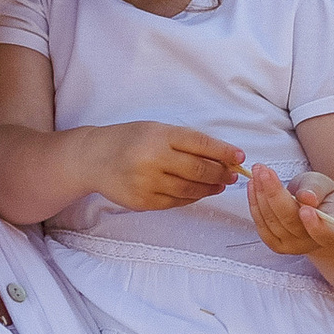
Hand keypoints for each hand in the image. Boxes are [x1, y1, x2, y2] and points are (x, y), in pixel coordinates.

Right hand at [94, 121, 243, 210]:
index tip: (240, 157)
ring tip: (219, 185)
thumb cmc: (130, 141)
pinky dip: (192, 198)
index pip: (201, 144)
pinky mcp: (143, 201)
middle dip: (221, 174)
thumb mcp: (157, 130)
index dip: (224, 152)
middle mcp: (153, 159)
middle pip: (199, 170)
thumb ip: (187, 142)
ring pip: (191, 190)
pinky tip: (198, 193)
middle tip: (232, 175)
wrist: (93, 158)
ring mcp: (147, 182)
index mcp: (159, 135)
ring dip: (210, 189)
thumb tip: (224, 158)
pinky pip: (177, 203)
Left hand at [248, 162, 333, 256]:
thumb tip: (306, 197)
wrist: (314, 210)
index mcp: (330, 232)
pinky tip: (253, 185)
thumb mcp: (325, 186)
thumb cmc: (322, 197)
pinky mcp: (274, 243)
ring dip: (260, 194)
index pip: (324, 233)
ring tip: (258, 171)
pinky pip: (261, 224)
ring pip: (271, 221)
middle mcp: (310, 243)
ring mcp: (290, 246)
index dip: (314, 224)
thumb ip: (316, 190)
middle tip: (266, 172)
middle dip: (274, 194)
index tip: (306, 209)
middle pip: (290, 221)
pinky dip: (254, 203)